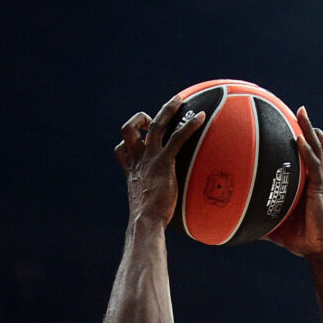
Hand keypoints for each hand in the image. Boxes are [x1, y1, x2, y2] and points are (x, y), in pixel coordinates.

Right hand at [114, 96, 204, 228]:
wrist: (145, 222)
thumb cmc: (147, 222)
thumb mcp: (145, 208)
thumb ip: (152, 202)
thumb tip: (163, 218)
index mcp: (131, 172)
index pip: (121, 150)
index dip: (127, 142)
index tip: (138, 141)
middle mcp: (138, 161)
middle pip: (130, 130)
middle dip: (140, 119)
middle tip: (153, 118)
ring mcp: (150, 159)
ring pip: (155, 125)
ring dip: (167, 109)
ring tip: (178, 100)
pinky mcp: (163, 162)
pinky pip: (177, 137)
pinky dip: (189, 125)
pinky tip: (201, 117)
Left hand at [266, 107, 322, 256]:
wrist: (318, 250)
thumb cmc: (299, 238)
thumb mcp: (274, 224)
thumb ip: (258, 217)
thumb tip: (234, 220)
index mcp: (308, 183)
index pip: (307, 156)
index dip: (303, 140)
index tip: (290, 125)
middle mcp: (317, 177)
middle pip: (317, 145)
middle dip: (309, 126)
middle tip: (299, 110)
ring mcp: (321, 181)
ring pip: (318, 148)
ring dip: (310, 130)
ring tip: (302, 114)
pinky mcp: (322, 188)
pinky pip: (315, 165)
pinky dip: (307, 152)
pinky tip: (299, 141)